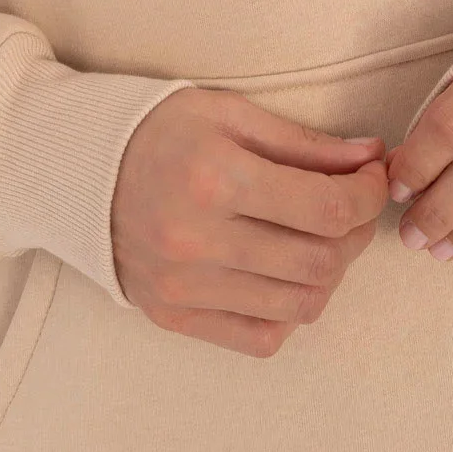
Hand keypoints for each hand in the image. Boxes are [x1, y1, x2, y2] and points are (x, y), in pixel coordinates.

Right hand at [112, 87, 388, 357]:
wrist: (78, 169)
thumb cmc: (158, 130)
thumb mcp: (230, 113)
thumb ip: (304, 143)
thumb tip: (372, 158)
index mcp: (215, 178)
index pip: (326, 209)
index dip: (367, 195)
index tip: (374, 177)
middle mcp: (198, 241)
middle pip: (320, 262)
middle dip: (355, 231)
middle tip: (353, 203)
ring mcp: (184, 288)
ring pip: (299, 305)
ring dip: (331, 273)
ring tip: (324, 238)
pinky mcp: (175, 317)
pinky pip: (262, 338)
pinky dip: (290, 312)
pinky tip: (286, 274)